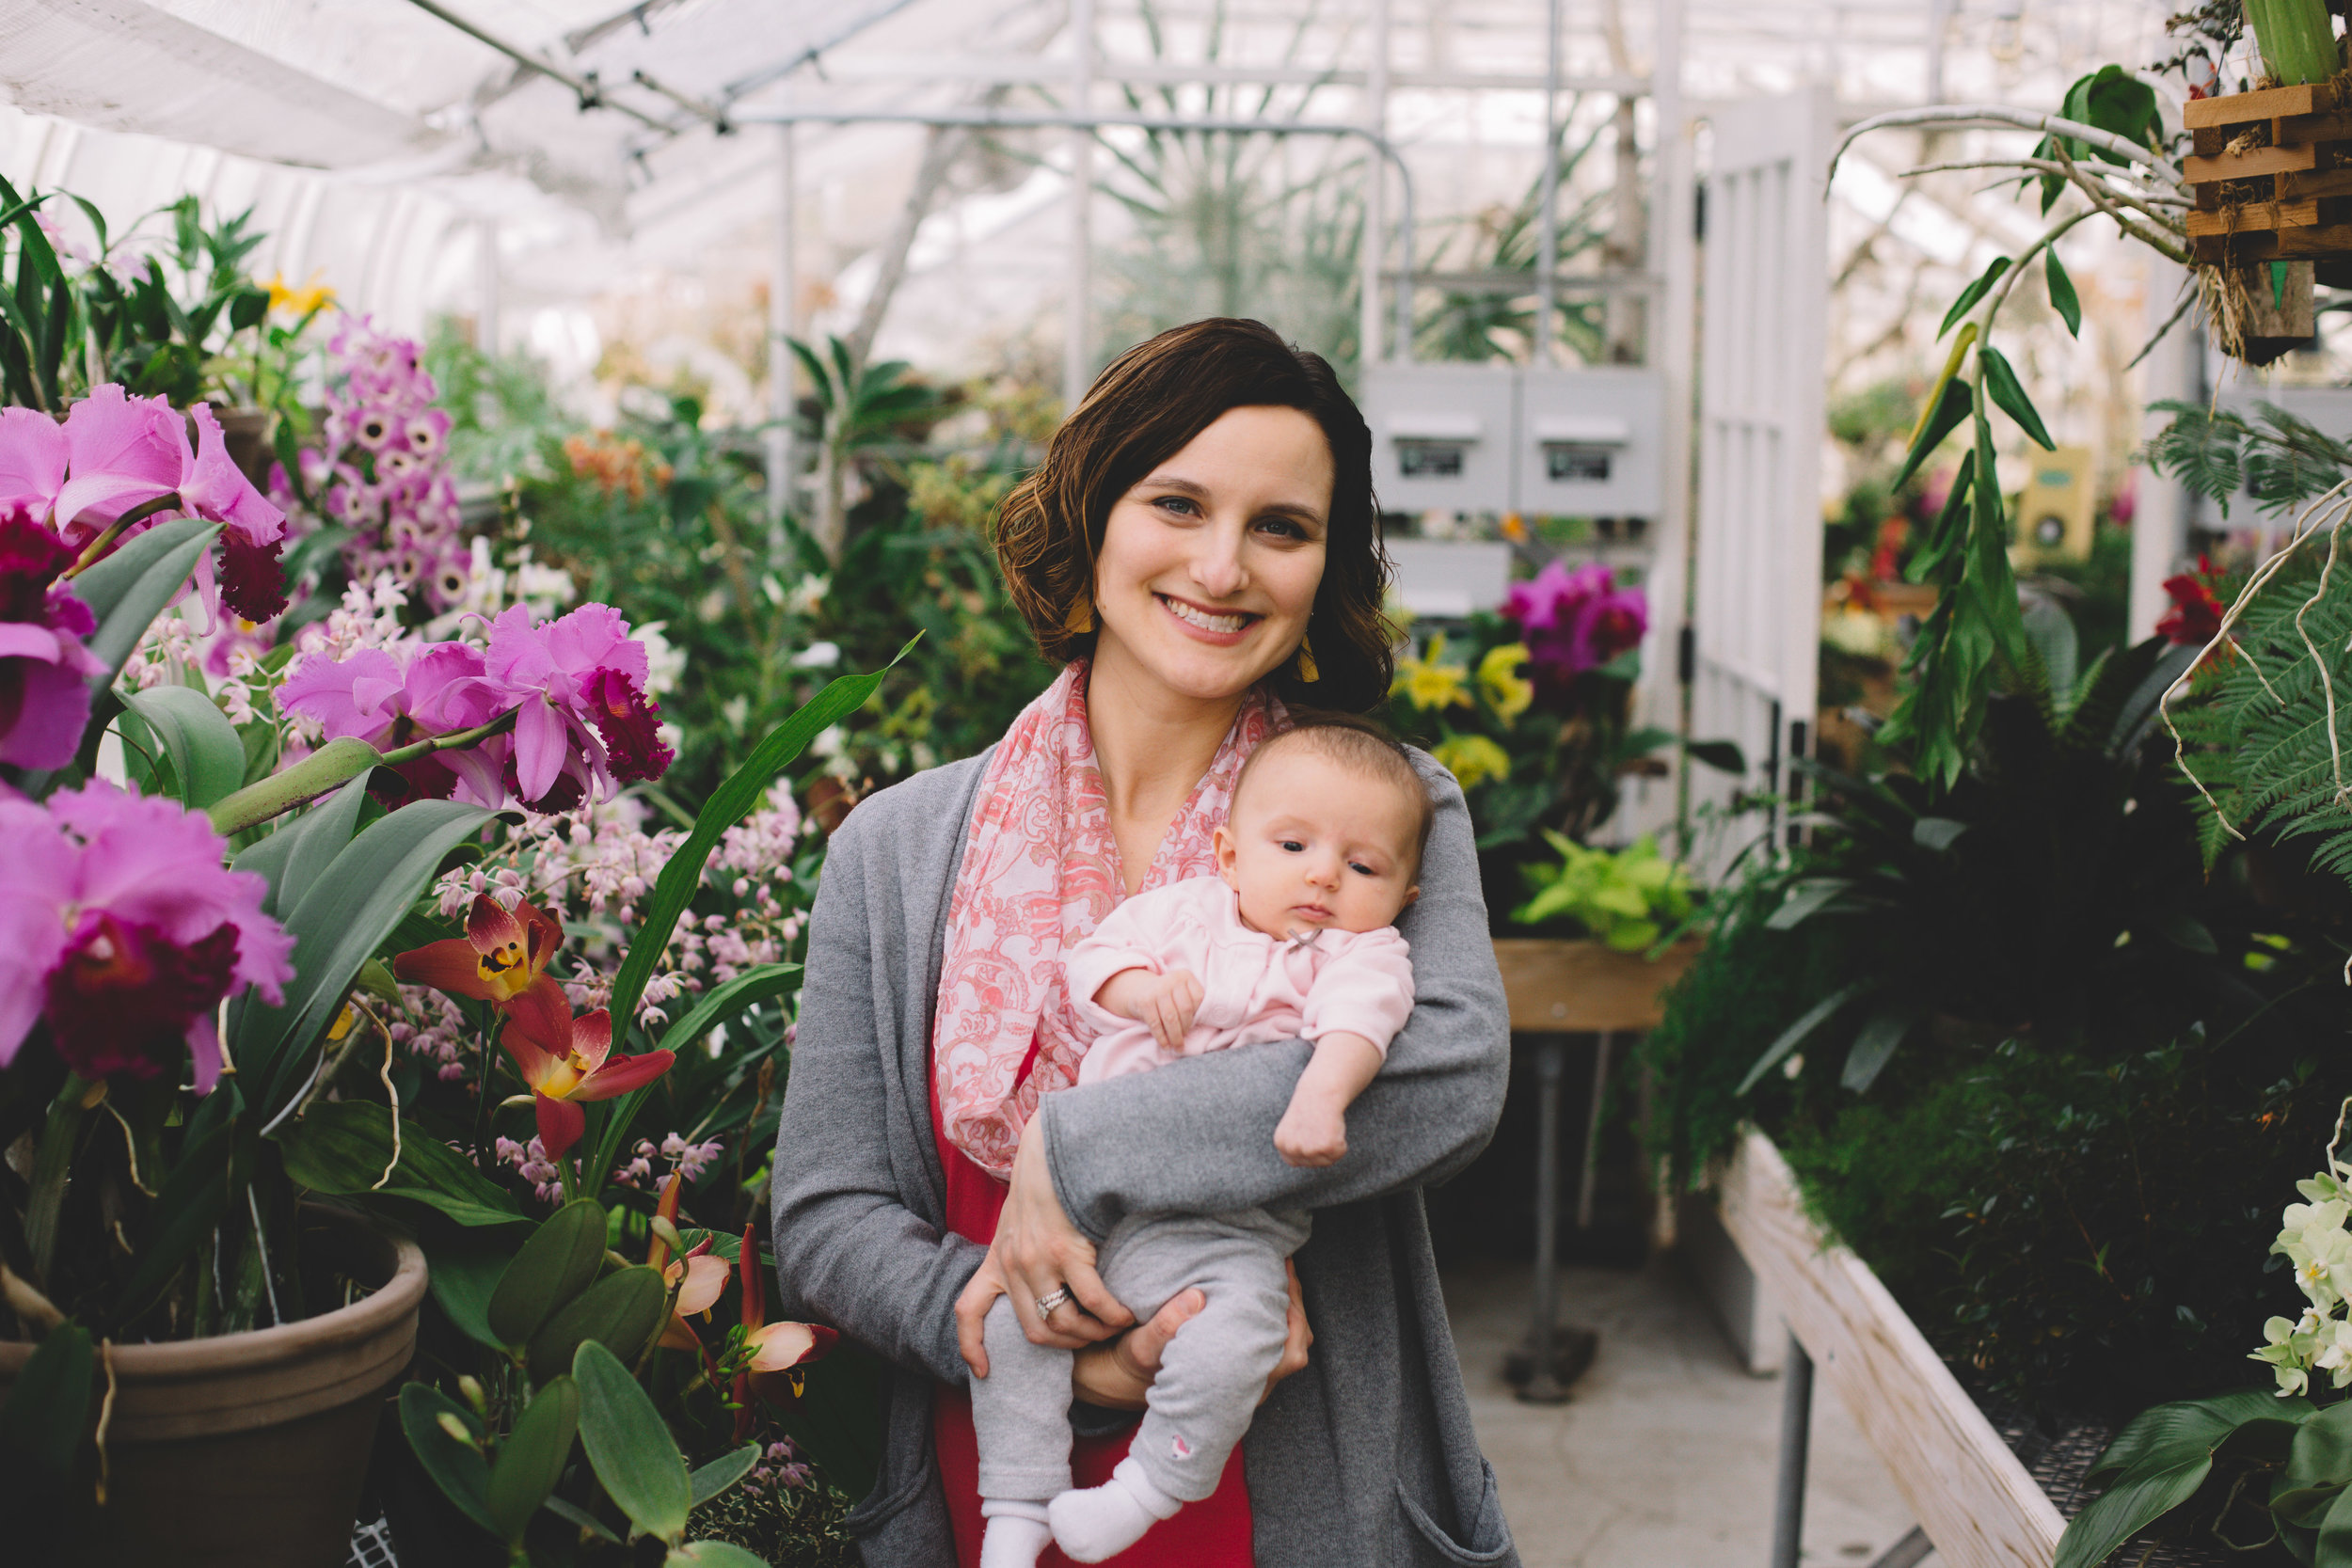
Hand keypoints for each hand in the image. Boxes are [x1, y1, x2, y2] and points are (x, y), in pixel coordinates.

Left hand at [955, 1119, 1133, 1376]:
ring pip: (1065, 1323)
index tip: (982, 1371)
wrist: (1055, 1146)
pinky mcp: (1066, 1250)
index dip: (972, 1346)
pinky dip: (1112, 1315)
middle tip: (1093, 1337)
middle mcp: (1013, 1264)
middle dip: (1067, 1345)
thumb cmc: (1046, 1181)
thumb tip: (1041, 1282)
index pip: (968, 1311)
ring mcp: (1038, 1260)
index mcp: (998, 1258)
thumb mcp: (1019, 1219)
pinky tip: (1126, 1312)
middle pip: (1034, 1332)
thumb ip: (1022, 1251)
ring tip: (1114, 1325)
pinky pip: (1093, 1301)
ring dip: (1093, 1333)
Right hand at [1071, 1261, 1312, 1409]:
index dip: (1291, 1313)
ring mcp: (1248, 1381)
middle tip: (1285, 1268)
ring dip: (1288, 1313)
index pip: (1285, 1353)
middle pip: (1295, 1349)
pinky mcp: (1241, 1370)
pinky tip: (1264, 1293)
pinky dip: (1277, 1318)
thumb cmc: (1139, 1363)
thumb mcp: (1144, 1346)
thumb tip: (1196, 1298)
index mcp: (1233, 1383)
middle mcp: (1248, 1386)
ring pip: (1288, 1348)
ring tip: (1279, 1275)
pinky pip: (1274, 1344)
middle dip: (1296, 1307)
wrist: (1126, 1381)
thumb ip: (1166, 1326)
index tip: (1283, 1275)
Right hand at [1097, 968, 1203, 1052]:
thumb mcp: (1180, 993)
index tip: (1194, 1026)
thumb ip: (1191, 1004)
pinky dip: (1161, 1037)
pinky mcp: (1145, 1001)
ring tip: (1177, 1047)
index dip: (1197, 1015)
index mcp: (1185, 976)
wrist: (1138, 990)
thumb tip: (1200, 1028)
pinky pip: (1155, 1024)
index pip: (1198, 998)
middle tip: (1184, 1040)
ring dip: (1175, 1036)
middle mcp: (1172, 979)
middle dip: (1186, 1028)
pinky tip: (1165, 1045)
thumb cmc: (1166, 996)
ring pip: (1171, 1018)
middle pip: (1185, 1009)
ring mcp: (1157, 989)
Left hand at [1274, 1093, 1348, 1167]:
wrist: (1321, 1091)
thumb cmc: (1309, 1107)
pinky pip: (1340, 1153)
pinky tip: (1334, 1127)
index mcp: (1281, 1144)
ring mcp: (1309, 1148)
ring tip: (1327, 1127)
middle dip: (1322, 1150)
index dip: (1308, 1152)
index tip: (1312, 1138)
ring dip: (1332, 1146)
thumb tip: (1304, 1157)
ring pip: (1328, 1161)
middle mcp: (1293, 1148)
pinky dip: (1342, 1142)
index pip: (1296, 1162)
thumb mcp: (1292, 1128)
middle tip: (1322, 1129)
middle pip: (1313, 1164)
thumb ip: (1295, 1145)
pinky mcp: (1327, 1146)